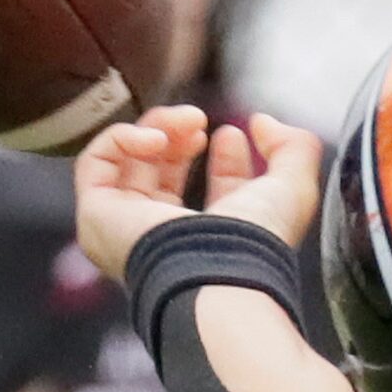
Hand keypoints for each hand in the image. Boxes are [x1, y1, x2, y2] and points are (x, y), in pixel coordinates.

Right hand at [73, 107, 322, 281]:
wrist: (216, 271)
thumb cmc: (256, 243)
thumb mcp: (294, 188)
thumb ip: (294, 148)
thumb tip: (263, 121)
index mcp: (216, 237)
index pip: (214, 190)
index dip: (224, 155)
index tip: (233, 133)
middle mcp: (167, 237)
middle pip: (164, 172)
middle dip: (182, 135)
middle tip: (199, 120)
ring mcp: (128, 228)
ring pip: (129, 161)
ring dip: (156, 128)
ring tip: (184, 122)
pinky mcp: (97, 216)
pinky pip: (96, 161)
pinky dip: (123, 137)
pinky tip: (155, 139)